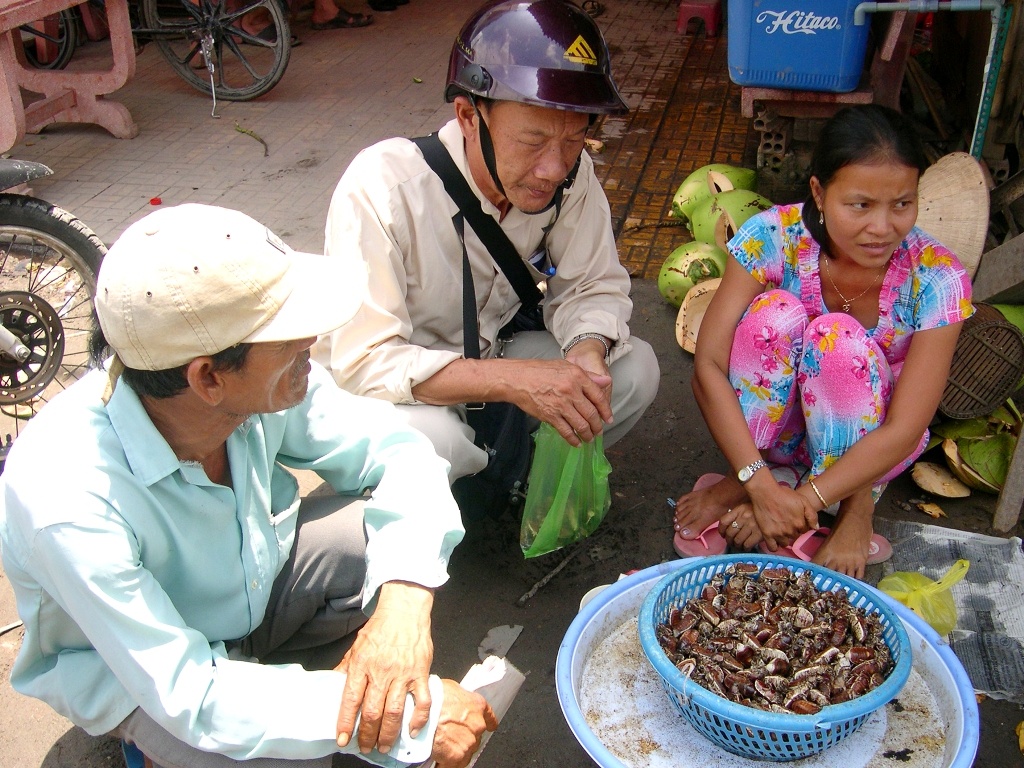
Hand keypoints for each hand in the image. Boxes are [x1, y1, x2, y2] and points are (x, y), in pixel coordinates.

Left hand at [335, 582, 433, 753]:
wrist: (405, 611)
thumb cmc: (379, 628)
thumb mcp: (356, 646)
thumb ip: (345, 668)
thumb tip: (332, 685)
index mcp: (362, 665)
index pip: (351, 699)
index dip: (345, 722)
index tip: (342, 739)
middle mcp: (382, 672)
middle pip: (372, 711)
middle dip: (367, 735)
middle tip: (365, 747)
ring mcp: (403, 674)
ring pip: (395, 712)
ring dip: (388, 734)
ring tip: (383, 746)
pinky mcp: (420, 673)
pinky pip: (422, 702)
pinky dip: (418, 719)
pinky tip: (412, 731)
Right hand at [430, 680, 498, 767]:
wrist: (420, 712)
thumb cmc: (432, 696)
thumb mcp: (451, 688)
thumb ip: (459, 698)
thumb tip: (456, 702)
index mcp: (477, 705)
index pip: (489, 717)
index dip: (488, 722)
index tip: (489, 726)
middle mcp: (477, 724)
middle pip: (475, 735)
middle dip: (463, 736)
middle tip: (449, 734)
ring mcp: (469, 741)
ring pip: (467, 750)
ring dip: (456, 749)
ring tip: (442, 745)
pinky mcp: (458, 755)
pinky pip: (456, 763)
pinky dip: (448, 762)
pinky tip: (439, 758)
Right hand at [510, 356, 611, 446]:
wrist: (517, 379)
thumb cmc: (539, 370)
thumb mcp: (565, 366)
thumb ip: (588, 375)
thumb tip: (606, 381)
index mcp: (577, 376)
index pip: (599, 396)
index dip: (606, 410)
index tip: (609, 419)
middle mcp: (571, 391)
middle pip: (591, 414)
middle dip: (598, 426)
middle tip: (599, 431)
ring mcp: (561, 405)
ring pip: (581, 425)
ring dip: (587, 434)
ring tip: (589, 438)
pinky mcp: (550, 416)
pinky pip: (566, 431)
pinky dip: (573, 439)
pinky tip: (576, 442)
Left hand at [718, 505, 762, 549]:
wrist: (777, 505)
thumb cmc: (763, 507)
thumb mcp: (748, 505)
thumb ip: (740, 513)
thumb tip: (732, 524)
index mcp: (739, 509)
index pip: (724, 521)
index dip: (721, 530)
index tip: (723, 535)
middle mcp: (744, 517)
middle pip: (730, 533)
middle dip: (729, 540)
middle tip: (732, 542)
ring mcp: (751, 526)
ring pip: (738, 540)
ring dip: (737, 545)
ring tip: (739, 546)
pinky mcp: (759, 534)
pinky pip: (747, 544)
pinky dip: (745, 548)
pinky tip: (747, 547)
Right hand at [744, 476, 817, 551]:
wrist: (765, 492)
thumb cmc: (784, 494)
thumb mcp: (803, 500)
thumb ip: (812, 515)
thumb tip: (816, 528)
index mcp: (800, 523)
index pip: (804, 531)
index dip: (800, 525)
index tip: (795, 520)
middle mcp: (790, 531)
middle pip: (795, 537)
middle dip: (793, 531)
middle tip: (787, 523)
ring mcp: (778, 534)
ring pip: (785, 543)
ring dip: (785, 539)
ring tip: (780, 530)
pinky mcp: (767, 534)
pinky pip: (772, 548)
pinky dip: (775, 546)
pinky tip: (775, 541)